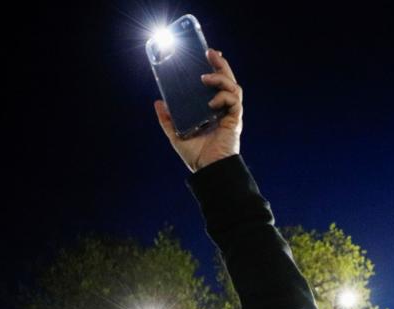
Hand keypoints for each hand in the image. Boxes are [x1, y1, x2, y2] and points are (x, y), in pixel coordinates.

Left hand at [154, 49, 242, 171]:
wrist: (208, 170)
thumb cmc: (196, 156)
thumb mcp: (176, 134)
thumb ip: (167, 119)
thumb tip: (158, 102)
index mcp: (212, 109)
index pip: (217, 83)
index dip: (215, 68)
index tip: (207, 54)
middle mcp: (223, 109)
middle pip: (228, 80)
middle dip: (221, 64)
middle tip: (211, 52)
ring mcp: (230, 113)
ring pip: (234, 87)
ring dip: (221, 78)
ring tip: (205, 77)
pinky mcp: (235, 120)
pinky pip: (234, 101)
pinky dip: (223, 97)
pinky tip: (211, 102)